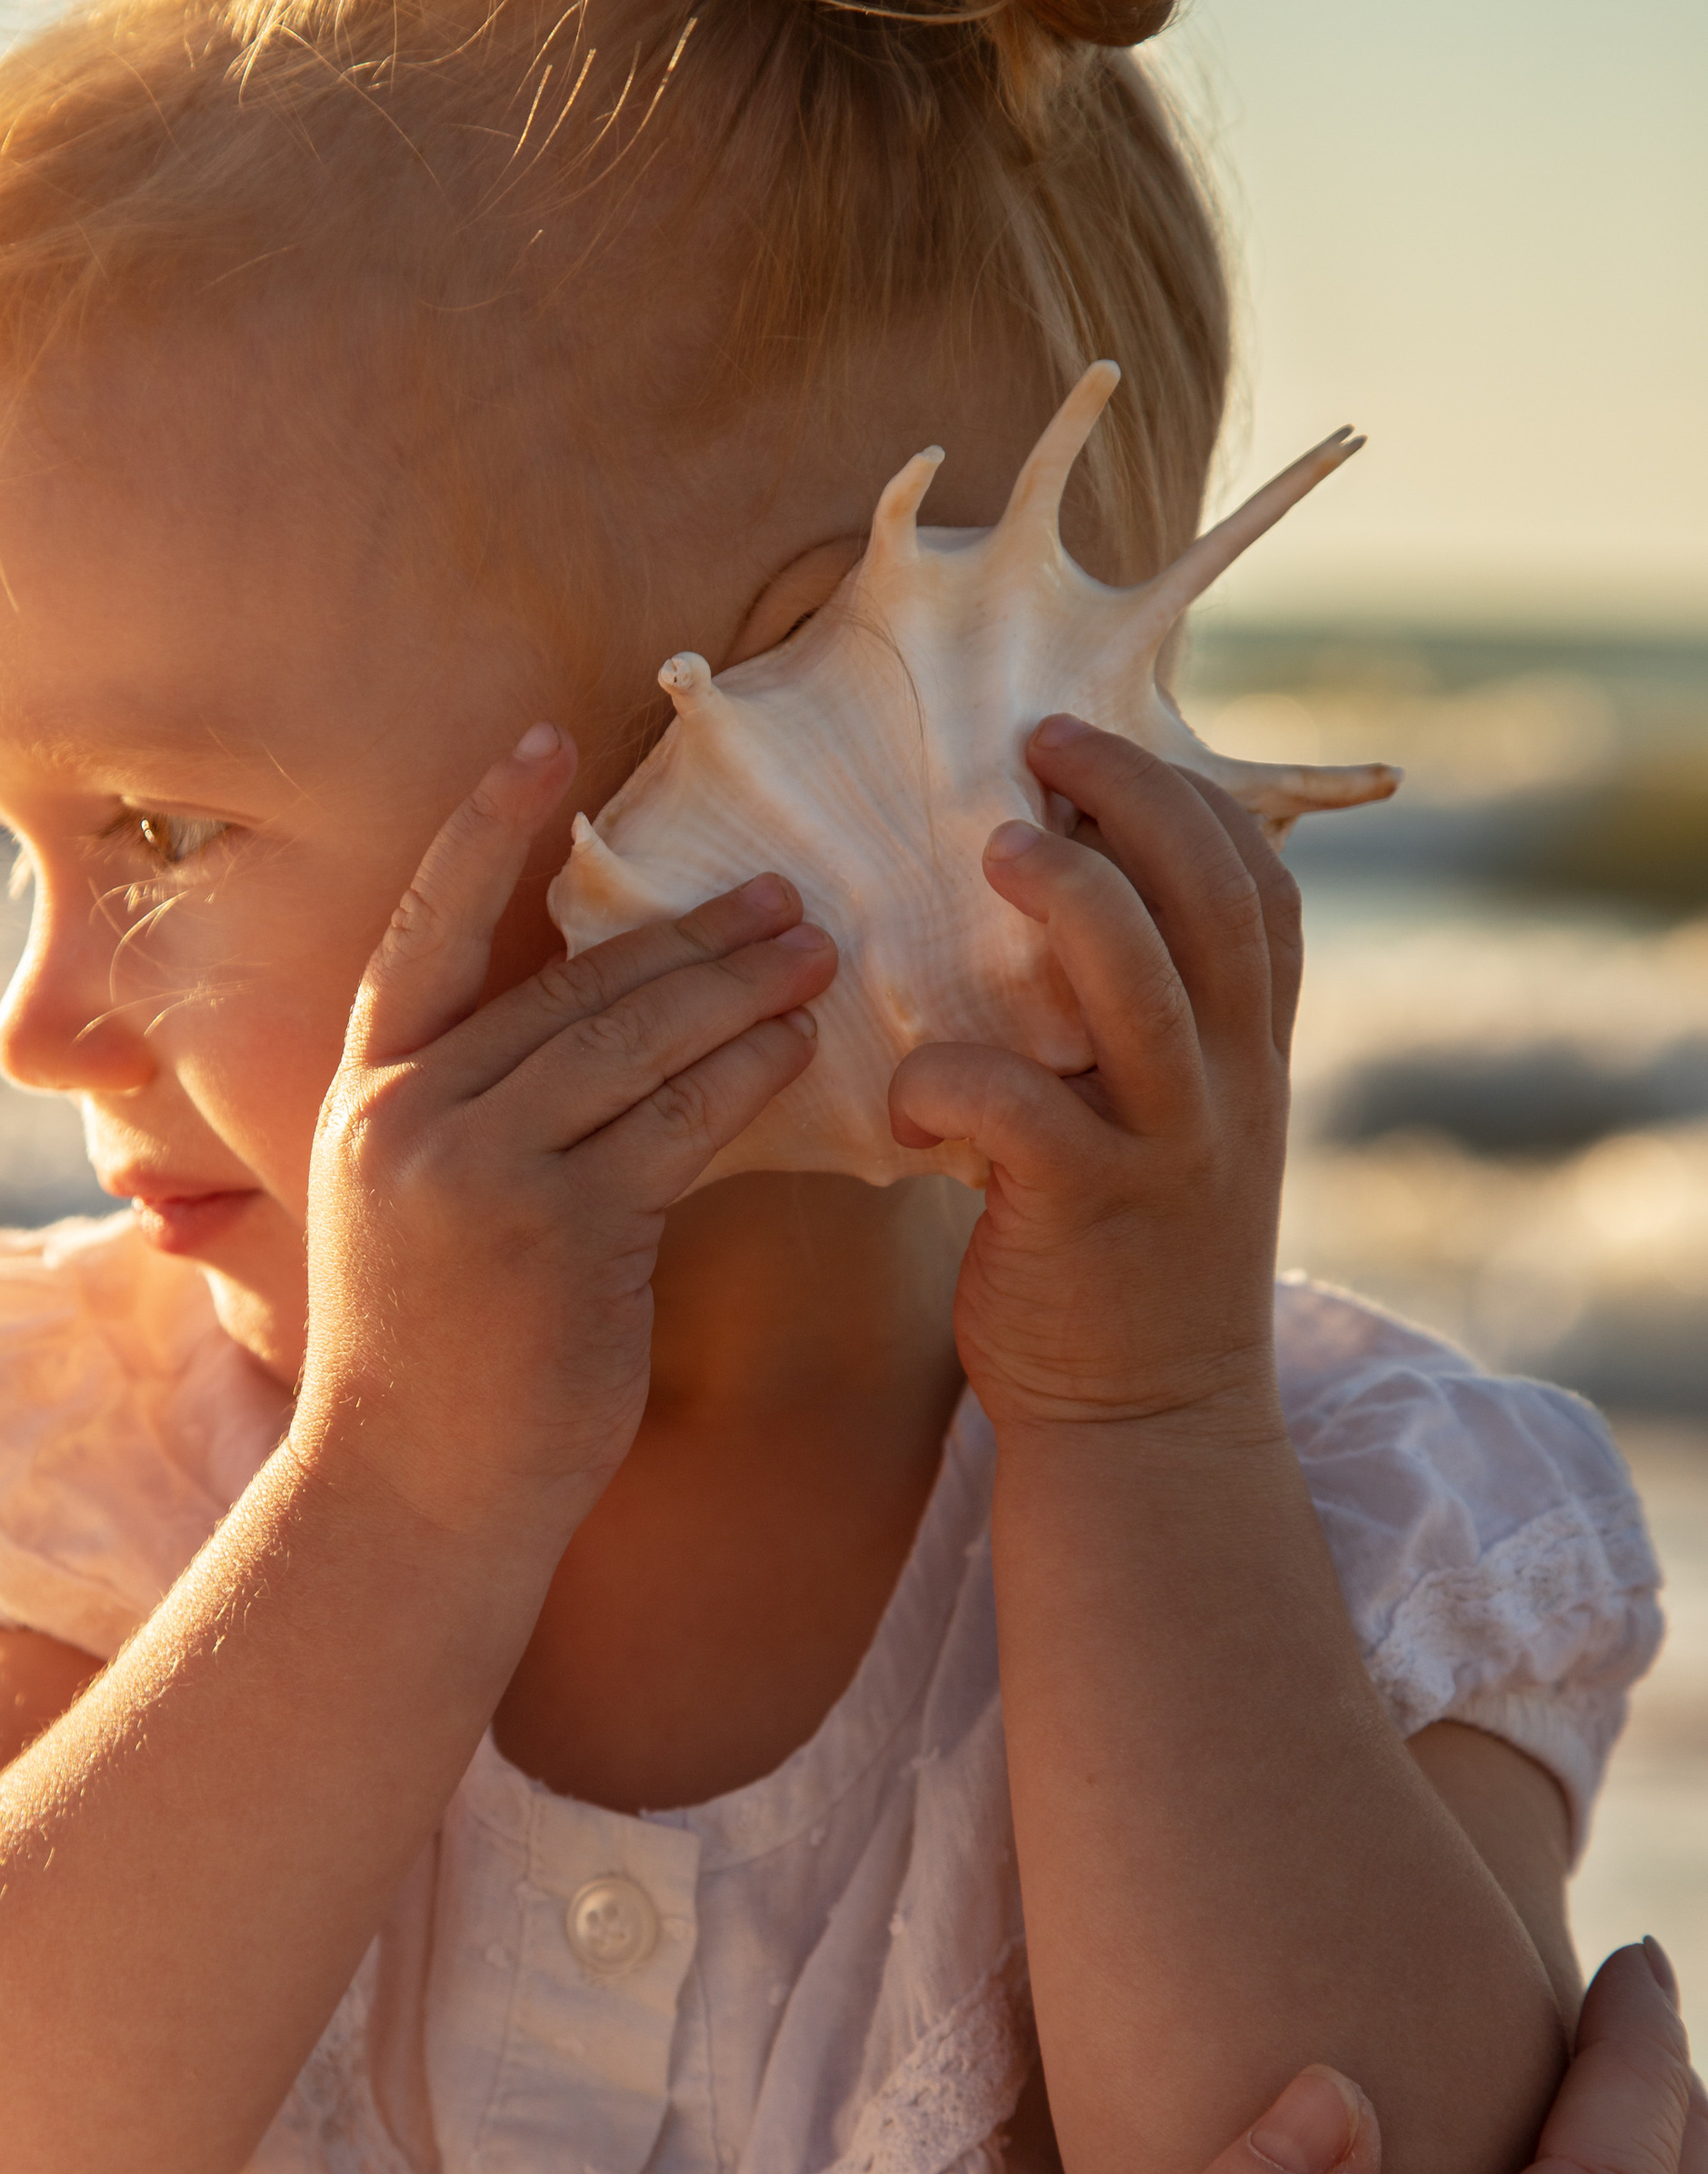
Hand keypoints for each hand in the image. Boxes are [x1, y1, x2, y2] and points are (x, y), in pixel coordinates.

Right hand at [296, 726, 834, 1537]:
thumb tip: (593, 1019)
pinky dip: (746, 1080)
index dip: (484, 830)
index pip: (427, 931)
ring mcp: (484, 1173)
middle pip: (569, 987)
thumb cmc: (435, 1356)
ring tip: (818, 954)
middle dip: (687, 934)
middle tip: (784, 894)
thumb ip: (478, 1110)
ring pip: (635, 1045)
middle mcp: (411, 1119)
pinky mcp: (565, 1234)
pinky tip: (799, 1052)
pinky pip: (678, 1127)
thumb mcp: (416, 1209)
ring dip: (738, 992)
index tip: (548, 740)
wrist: (417, 1494)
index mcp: (365, 1096)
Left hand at [888, 716, 1296, 1443]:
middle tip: (1038, 744)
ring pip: (1140, 987)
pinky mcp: (1084, 1216)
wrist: (1150, 1430)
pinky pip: (1021, 1112)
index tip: (1100, 747)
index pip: (1260, 886)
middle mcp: (1228, 1089)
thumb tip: (1068, 913)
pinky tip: (912, 1087)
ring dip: (1068, 897)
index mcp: (1250, 1056)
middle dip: (1132, 797)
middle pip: (1212, 898)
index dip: (1189, 799)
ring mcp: (1167, 1151)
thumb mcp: (1177, 1134)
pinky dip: (954, 1075)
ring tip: (993, 846)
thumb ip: (1150, 1035)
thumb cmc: (1129, 1263)